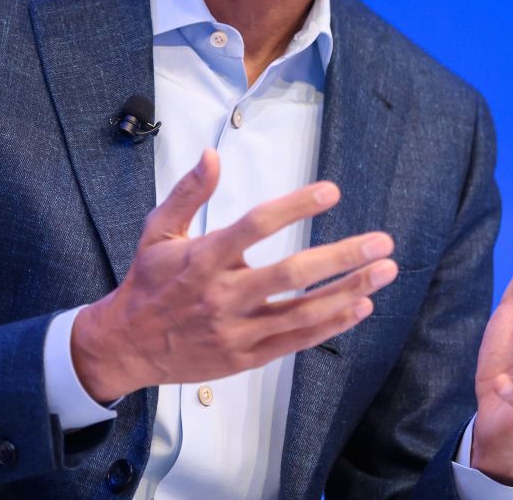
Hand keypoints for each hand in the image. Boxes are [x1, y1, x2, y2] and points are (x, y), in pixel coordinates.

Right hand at [70, 148, 397, 402]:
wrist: (127, 345)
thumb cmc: (148, 281)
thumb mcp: (157, 230)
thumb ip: (188, 193)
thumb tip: (212, 155)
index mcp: (202, 258)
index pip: (256, 226)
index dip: (295, 207)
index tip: (331, 192)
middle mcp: (222, 295)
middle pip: (291, 273)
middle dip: (342, 257)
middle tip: (381, 242)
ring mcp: (237, 329)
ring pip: (302, 311)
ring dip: (349, 290)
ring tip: (384, 271)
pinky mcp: (246, 356)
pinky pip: (296, 340)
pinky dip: (331, 324)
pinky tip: (359, 306)